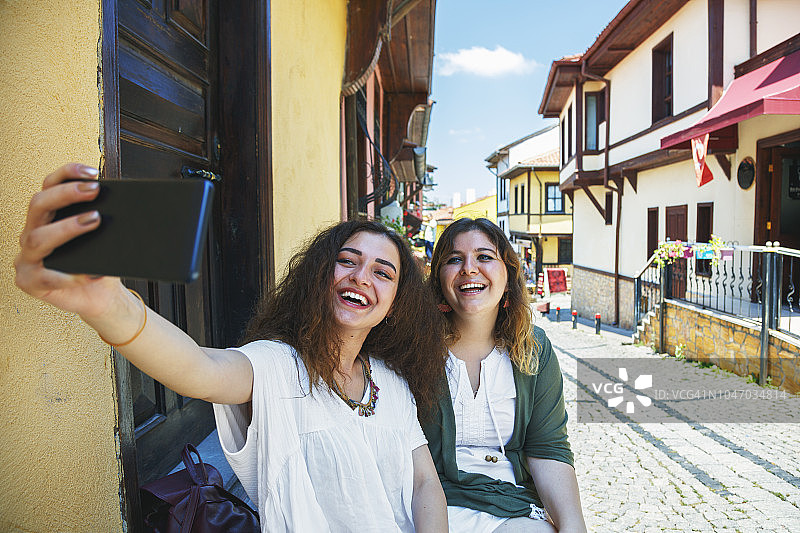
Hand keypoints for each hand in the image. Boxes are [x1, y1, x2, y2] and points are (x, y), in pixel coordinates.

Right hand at [14, 163, 126, 318]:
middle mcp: (32, 233)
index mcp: (47, 217)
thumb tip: (125, 201)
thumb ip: (102, 218)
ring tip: (94, 221)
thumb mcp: (103, 237)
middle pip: (38, 204)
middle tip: (94, 191)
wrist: (101, 297)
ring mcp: (27, 258)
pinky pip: (47, 276)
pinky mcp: (29, 282)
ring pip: (37, 238)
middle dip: (66, 194)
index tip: (92, 172)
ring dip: (67, 227)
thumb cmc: (99, 263)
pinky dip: (71, 275)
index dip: (67, 174)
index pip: (49, 186)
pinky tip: (91, 273)